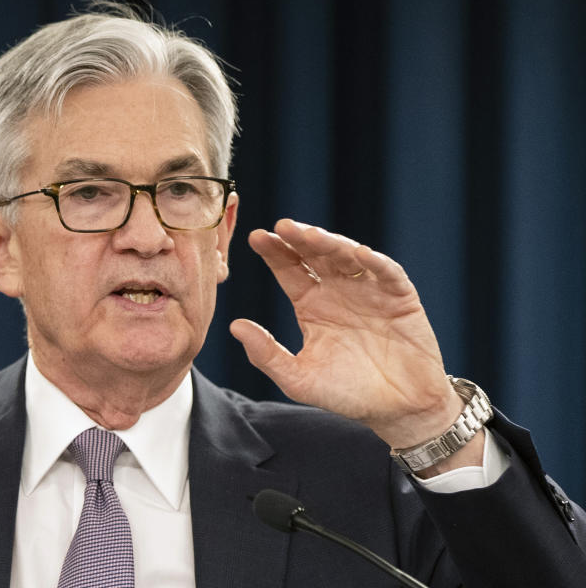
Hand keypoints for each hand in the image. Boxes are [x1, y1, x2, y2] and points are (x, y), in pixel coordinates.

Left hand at [230, 219, 464, 450]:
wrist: (397, 410)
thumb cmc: (346, 393)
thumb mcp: (298, 378)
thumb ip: (266, 354)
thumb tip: (234, 326)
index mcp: (310, 304)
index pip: (288, 269)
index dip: (274, 252)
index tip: (256, 237)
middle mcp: (337, 291)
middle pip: (315, 255)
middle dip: (299, 239)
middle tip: (282, 226)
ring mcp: (369, 291)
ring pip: (348, 257)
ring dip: (331, 244)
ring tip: (311, 235)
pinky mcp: (401, 298)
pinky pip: (388, 274)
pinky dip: (376, 262)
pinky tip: (360, 254)